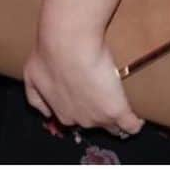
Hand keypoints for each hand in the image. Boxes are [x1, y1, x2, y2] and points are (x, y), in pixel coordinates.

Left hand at [23, 31, 142, 139]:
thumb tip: (45, 113)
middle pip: (93, 122)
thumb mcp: (32, 75)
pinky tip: (137, 117)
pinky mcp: (118, 111)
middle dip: (96, 110)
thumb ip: (35, 97)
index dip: (81, 106)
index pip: (74, 118)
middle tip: (100, 92)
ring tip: (119, 102)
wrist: (67, 43)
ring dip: (115, 118)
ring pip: (112, 125)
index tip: (86, 96)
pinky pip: (131, 126)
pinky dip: (135, 123)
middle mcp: (80, 120)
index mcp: (61, 112)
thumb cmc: (48, 55)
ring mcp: (100, 118)